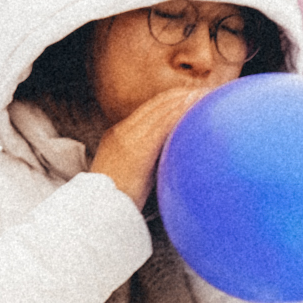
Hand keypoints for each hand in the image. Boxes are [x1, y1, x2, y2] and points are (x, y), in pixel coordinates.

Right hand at [87, 83, 212, 205]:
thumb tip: (169, 162)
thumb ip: (145, 164)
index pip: (148, 111)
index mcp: (117, 137)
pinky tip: (196, 104)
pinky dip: (180, 111)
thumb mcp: (127, 176)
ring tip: (207, 93)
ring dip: (185, 99)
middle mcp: (122, 132)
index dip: (170, 101)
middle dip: (181, 95)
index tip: (190, 96)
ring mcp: (128, 138)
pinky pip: (162, 123)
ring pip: (161, 110)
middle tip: (205, 90)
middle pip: (156, 105)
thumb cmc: (115, 202)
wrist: (95, 212)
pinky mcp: (137, 148)